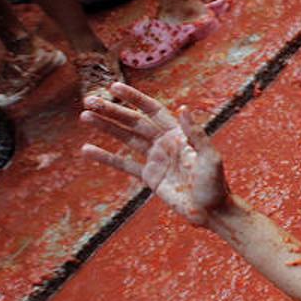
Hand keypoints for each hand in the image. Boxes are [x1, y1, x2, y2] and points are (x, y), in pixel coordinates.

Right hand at [80, 83, 228, 226]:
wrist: (213, 212)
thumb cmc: (216, 185)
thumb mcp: (210, 158)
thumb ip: (196, 135)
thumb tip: (182, 108)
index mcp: (179, 135)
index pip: (152, 110)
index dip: (134, 98)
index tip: (114, 87)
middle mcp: (165, 143)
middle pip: (134, 122)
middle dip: (112, 111)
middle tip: (89, 101)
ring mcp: (156, 159)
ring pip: (126, 139)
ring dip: (106, 127)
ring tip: (85, 116)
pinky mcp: (150, 177)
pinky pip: (124, 165)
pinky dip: (106, 158)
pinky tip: (87, 150)